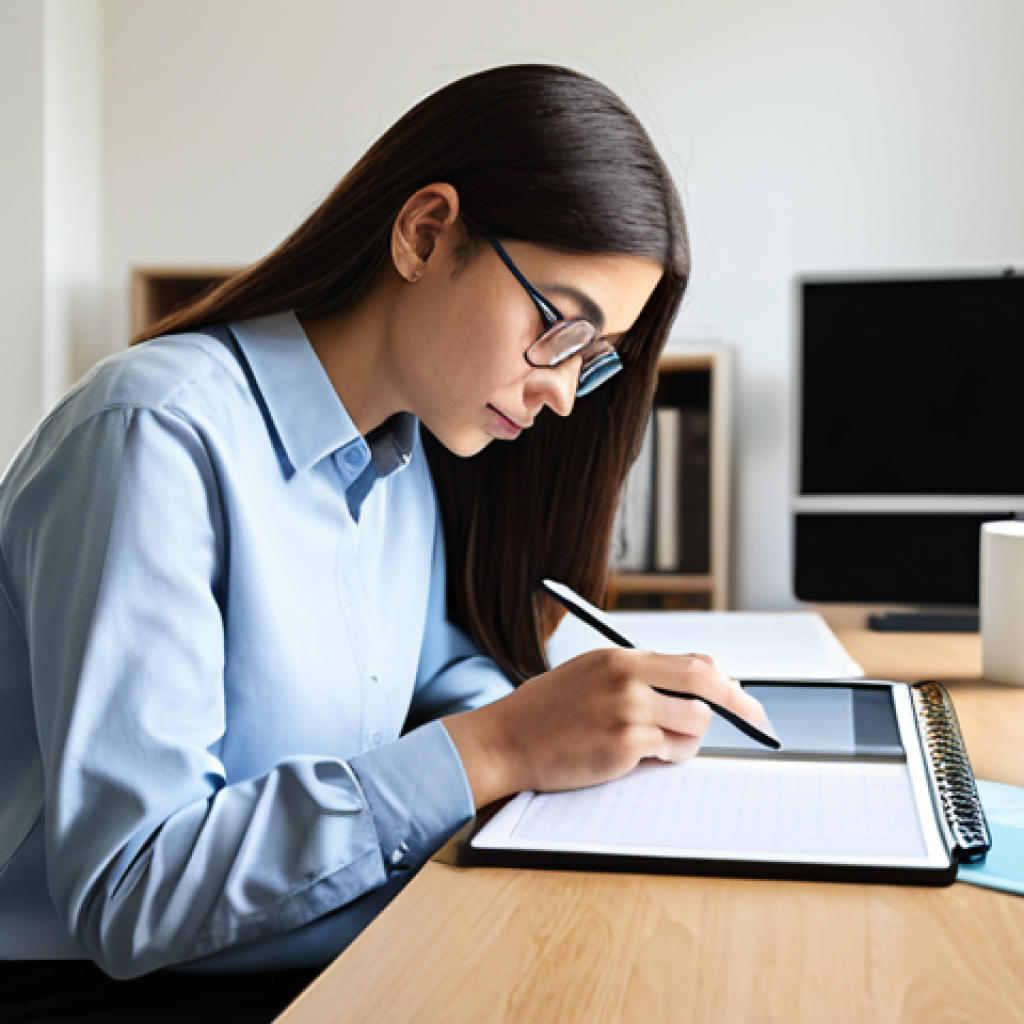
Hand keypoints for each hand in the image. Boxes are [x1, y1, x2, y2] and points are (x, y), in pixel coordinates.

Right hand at [442, 647, 767, 808]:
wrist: (505, 741)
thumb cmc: (545, 713)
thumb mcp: (591, 675)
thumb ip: (637, 675)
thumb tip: (692, 680)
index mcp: (620, 657)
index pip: (691, 661)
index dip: (724, 681)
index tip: (741, 696)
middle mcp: (627, 677)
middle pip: (705, 684)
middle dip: (738, 704)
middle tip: (756, 720)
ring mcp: (627, 709)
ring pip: (695, 724)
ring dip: (689, 740)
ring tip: (657, 745)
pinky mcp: (625, 744)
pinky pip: (672, 752)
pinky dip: (667, 757)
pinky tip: (637, 756)